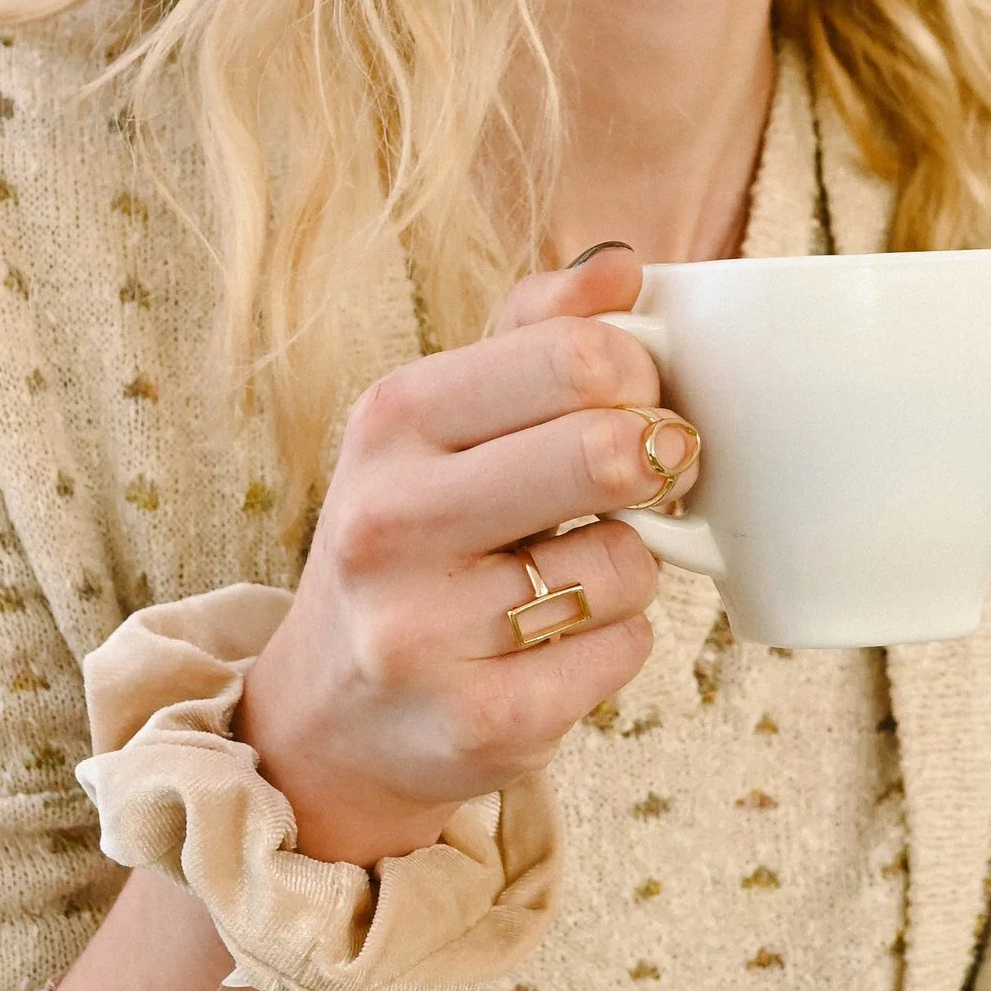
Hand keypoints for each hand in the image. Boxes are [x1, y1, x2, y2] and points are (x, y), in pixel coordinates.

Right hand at [231, 244, 699, 865]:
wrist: (327, 721)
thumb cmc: (409, 542)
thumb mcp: (436, 424)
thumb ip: (529, 332)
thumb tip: (622, 265)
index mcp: (390, 422)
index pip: (572, 355)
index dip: (639, 374)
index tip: (637, 400)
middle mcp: (390, 523)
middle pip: (608, 452)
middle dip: (662, 459)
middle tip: (655, 473)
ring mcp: (426, 632)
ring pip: (628, 563)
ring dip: (630, 567)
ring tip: (567, 578)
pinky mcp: (480, 724)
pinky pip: (624, 652)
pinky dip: (614, 646)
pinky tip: (553, 648)